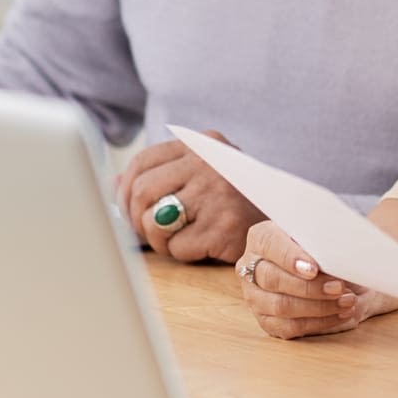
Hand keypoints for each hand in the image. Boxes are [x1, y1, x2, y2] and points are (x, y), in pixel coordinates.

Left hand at [114, 132, 262, 263]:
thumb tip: (110, 184)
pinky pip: (178, 246)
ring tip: (175, 240)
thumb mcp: (202, 177)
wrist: (287, 226)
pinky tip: (200, 247)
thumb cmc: (235, 203)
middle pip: (142, 191)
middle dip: (136, 219)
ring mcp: (219, 193)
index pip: (143, 161)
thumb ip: (160, 175)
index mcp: (203, 144)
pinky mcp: (224, 226)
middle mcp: (211, 163)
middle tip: (146, 233)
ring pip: (154, 221)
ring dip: (157, 239)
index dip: (125, 190)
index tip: (126, 210)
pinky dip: (181, 253)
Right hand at [237, 220, 388, 340]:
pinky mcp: (266, 320)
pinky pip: (289, 327)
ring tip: (346, 302)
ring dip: (318, 307)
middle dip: (310, 287)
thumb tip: (336, 254)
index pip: (270, 245)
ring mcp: (254, 296)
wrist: (317, 267)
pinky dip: (318, 322)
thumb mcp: (316, 236)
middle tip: (338, 288)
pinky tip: (339, 314)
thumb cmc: (316, 246)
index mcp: (260, 238)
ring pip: (281, 306)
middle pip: (273, 279)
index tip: (314, 269)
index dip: (291, 258)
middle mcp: (250, 267)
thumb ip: (319, 240)